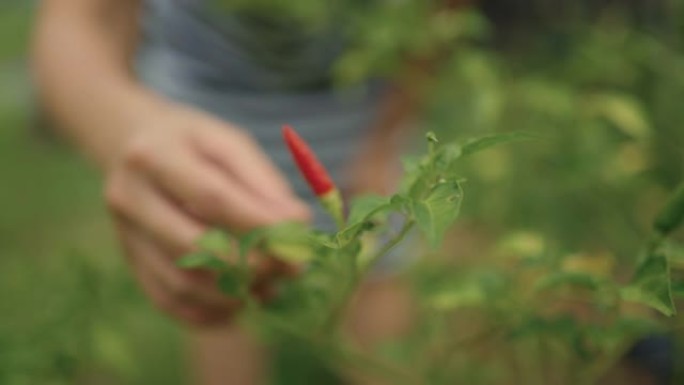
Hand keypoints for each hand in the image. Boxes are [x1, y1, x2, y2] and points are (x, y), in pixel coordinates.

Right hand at [103, 102, 310, 325]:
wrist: (132, 145)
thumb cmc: (193, 142)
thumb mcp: (229, 143)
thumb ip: (263, 182)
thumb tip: (298, 223)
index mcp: (154, 156)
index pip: (212, 199)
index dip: (259, 223)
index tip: (298, 237)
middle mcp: (128, 198)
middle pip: (193, 247)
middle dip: (251, 264)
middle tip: (292, 269)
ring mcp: (123, 236)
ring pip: (182, 283)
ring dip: (235, 292)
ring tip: (272, 284)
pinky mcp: (130, 263)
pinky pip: (170, 301)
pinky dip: (211, 309)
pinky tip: (242, 297)